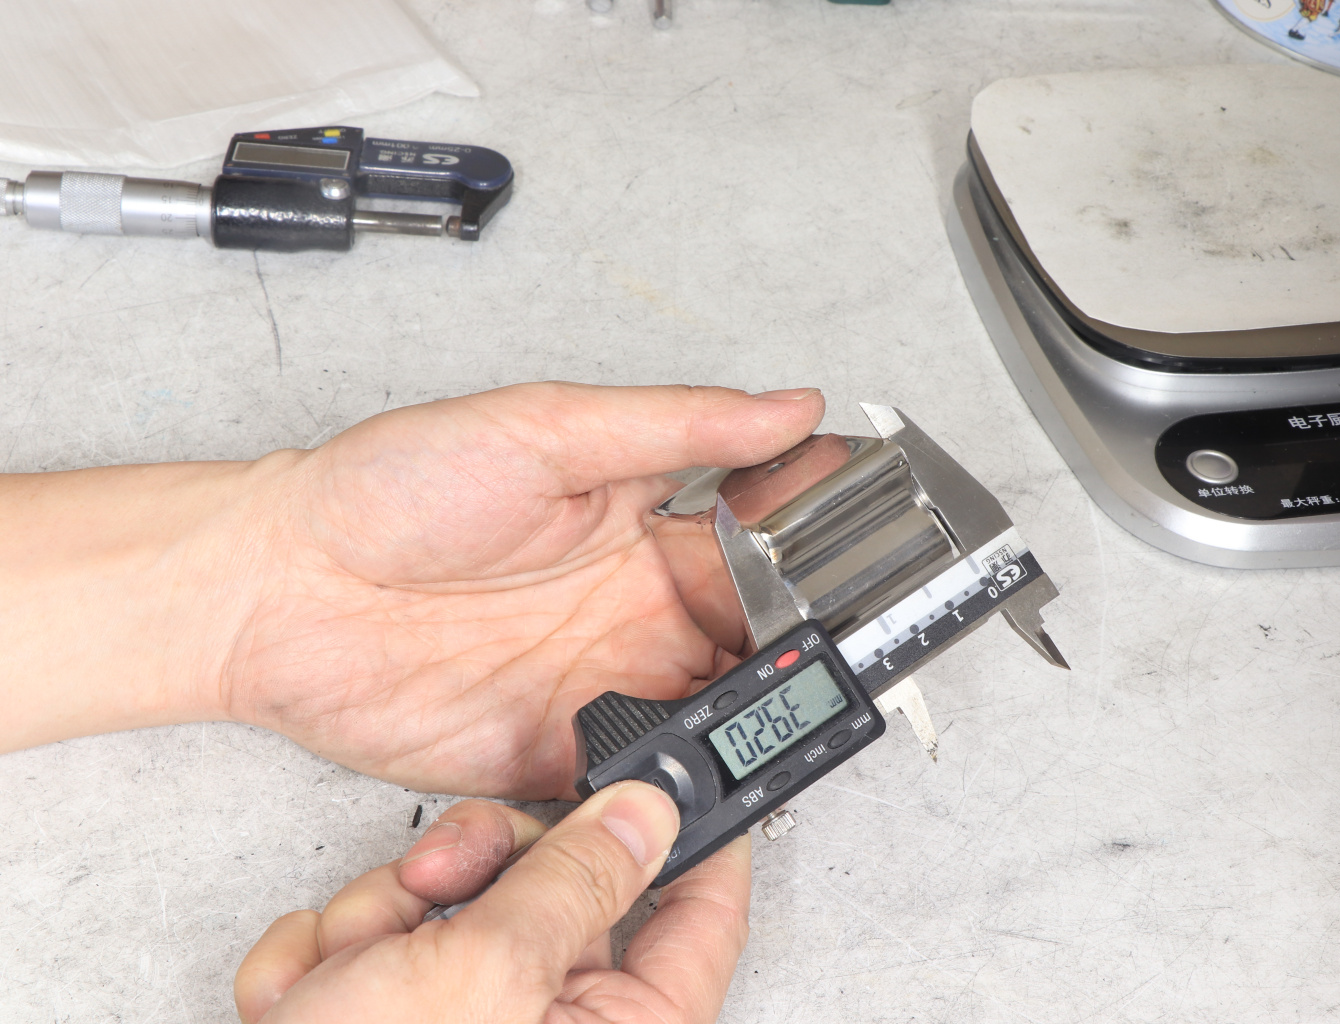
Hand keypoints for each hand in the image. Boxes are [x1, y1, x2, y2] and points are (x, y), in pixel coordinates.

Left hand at [0, 383, 823, 800]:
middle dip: (802, 648)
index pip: (759, 541)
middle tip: (838, 650)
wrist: (277, 589)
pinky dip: (677, 780)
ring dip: (749, 715)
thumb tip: (784, 404)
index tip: (870, 551)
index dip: (817, 549)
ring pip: (710, 713)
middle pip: (752, 639)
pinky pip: (640, 779)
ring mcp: (596, 685)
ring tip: (778, 705)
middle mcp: (628, 609)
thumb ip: (673, 424)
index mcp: (638, 525)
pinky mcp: (554, 755)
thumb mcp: (543, 428)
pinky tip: (700, 764)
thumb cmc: (387, 489)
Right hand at [235, 784, 750, 1023]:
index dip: (694, 841)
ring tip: (342, 980)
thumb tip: (647, 816)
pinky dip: (325, 964)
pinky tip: (303, 1002)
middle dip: (469, 874)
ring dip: (377, 922)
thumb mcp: (485, 975)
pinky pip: (378, 943)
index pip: (701, 922)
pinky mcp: (392, 1020)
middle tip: (430, 883)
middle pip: (553, 890)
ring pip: (451, 903)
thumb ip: (571, 884)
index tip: (672, 778)